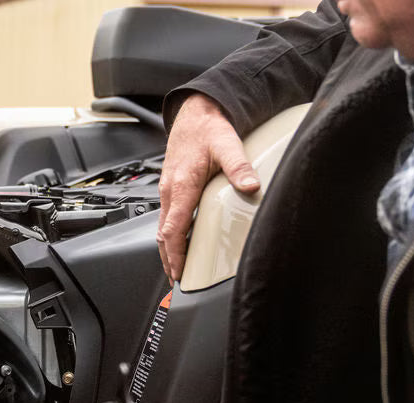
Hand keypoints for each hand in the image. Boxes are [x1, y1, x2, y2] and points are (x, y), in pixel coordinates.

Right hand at [157, 94, 259, 283]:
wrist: (195, 111)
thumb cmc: (208, 127)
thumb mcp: (228, 143)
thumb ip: (239, 167)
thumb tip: (251, 186)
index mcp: (182, 185)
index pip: (173, 230)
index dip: (176, 255)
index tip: (180, 273)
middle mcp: (170, 190)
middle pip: (163, 235)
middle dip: (169, 260)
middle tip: (178, 280)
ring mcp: (168, 189)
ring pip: (162, 228)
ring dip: (168, 250)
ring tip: (177, 268)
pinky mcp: (171, 187)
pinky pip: (166, 217)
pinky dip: (170, 235)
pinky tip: (179, 242)